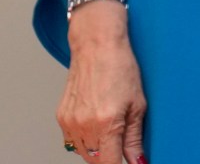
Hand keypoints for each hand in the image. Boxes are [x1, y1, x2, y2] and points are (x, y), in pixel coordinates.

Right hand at [57, 6, 145, 162]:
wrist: (97, 46)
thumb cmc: (121, 69)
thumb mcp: (138, 105)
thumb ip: (135, 139)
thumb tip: (138, 161)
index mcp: (107, 123)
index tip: (125, 160)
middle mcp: (84, 125)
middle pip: (95, 160)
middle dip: (109, 156)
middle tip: (120, 140)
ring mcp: (70, 122)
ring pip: (82, 152)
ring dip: (96, 148)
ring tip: (108, 126)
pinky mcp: (61, 116)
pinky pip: (71, 140)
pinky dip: (84, 139)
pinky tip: (95, 122)